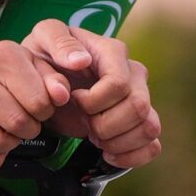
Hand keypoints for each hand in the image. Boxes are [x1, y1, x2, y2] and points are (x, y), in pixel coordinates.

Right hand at [0, 39, 71, 168]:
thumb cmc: (9, 71)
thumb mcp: (37, 66)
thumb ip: (55, 81)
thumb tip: (62, 95)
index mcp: (1, 55)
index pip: (38, 102)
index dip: (46, 112)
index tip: (38, 107)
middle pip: (16, 123)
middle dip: (28, 128)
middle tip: (24, 120)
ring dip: (9, 143)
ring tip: (9, 129)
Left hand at [21, 20, 160, 167]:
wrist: (45, 82)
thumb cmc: (45, 56)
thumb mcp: (42, 39)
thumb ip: (58, 42)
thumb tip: (82, 61)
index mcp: (113, 52)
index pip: (118, 84)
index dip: (94, 102)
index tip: (73, 100)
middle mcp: (134, 74)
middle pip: (138, 107)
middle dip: (105, 125)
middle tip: (83, 122)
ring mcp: (141, 98)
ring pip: (149, 128)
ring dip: (117, 142)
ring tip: (94, 138)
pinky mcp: (141, 121)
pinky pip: (153, 145)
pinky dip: (131, 156)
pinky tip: (107, 154)